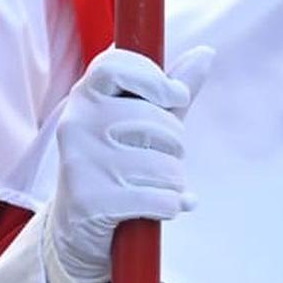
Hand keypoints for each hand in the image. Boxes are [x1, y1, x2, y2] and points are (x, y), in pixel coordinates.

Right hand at [48, 46, 214, 282]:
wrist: (78, 229)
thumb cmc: (118, 163)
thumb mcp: (143, 123)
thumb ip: (171, 90)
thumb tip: (206, 52)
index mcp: (85, 96)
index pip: (117, 66)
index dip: (155, 79)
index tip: (175, 96)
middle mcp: (77, 124)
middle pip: (156, 122)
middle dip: (175, 145)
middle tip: (158, 159)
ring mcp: (80, 162)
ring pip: (163, 165)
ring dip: (173, 181)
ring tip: (154, 186)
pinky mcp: (91, 201)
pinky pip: (160, 198)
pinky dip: (171, 206)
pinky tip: (159, 207)